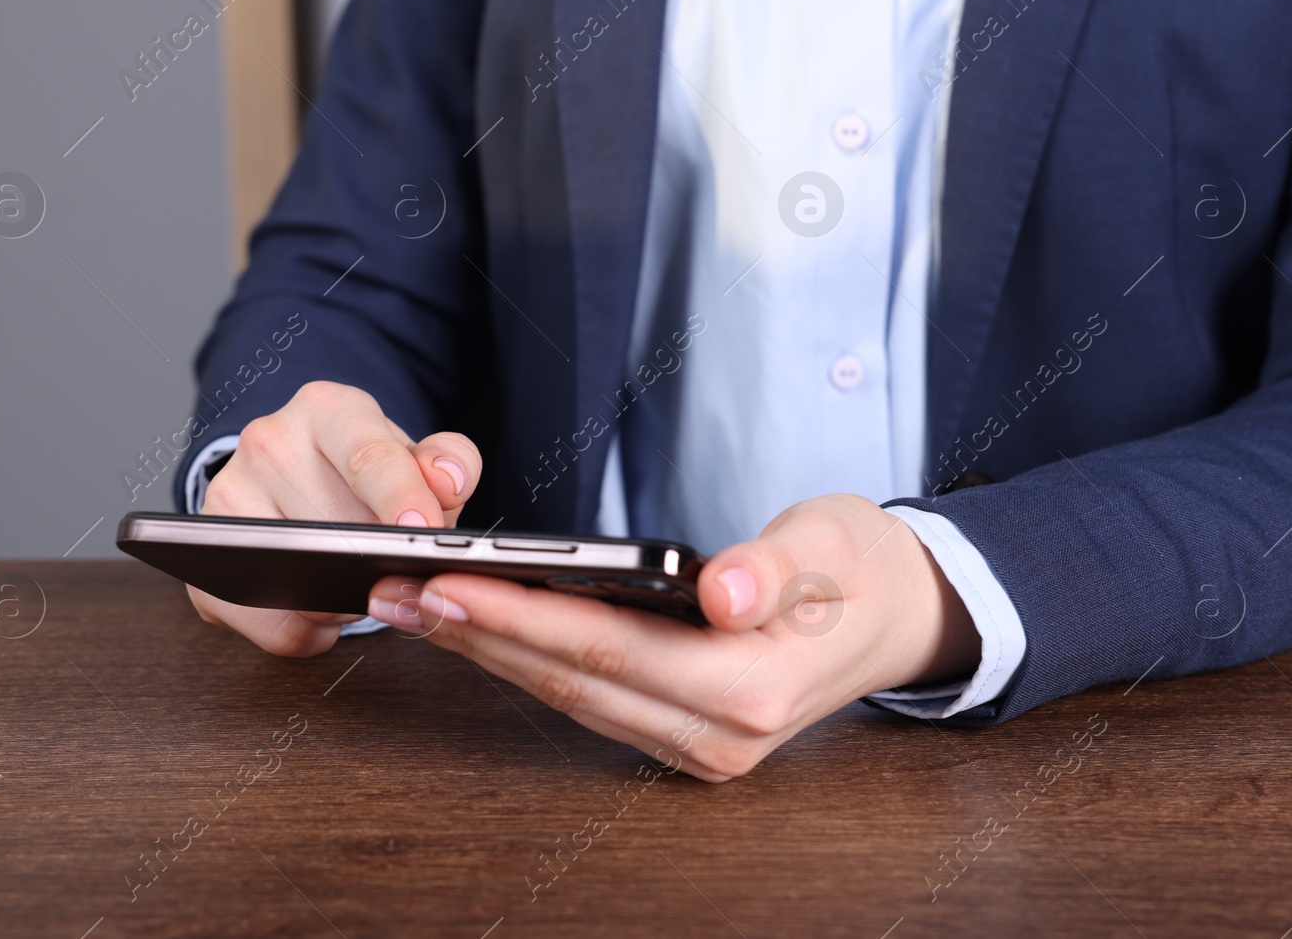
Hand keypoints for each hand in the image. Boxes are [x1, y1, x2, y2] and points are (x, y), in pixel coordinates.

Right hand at [190, 381, 481, 655]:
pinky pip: (264, 618)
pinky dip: (304, 632)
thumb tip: (447, 479)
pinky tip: (323, 615)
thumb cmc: (368, 475)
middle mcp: (269, 441)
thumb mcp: (417, 460)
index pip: (366, 454)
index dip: (398, 495)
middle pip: (336, 526)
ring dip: (343, 602)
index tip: (420, 531)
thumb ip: (449, 463)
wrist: (300, 480)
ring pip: (298, 575)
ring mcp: (228, 494)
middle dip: (377, 563)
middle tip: (398, 572)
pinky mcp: (203, 554)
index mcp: (329, 410)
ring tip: (362, 588)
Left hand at [365, 494, 980, 780]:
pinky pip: (590, 701)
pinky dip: (529, 665)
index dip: (523, 616)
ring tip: (416, 608)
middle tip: (396, 592)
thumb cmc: (858, 565)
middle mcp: (720, 736)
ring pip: (571, 697)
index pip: (612, 648)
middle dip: (478, 636)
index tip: (447, 584)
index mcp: (753, 688)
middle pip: (573, 681)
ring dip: (489, 654)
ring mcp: (701, 747)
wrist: (895, 614)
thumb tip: (721, 591)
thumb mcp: (829, 543)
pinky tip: (482, 632)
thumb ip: (772, 568)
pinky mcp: (684, 738)